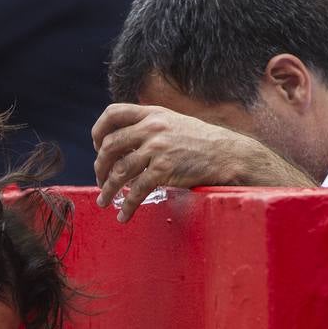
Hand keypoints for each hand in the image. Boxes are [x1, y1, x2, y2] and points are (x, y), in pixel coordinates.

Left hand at [91, 103, 314, 220]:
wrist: (229, 155)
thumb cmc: (202, 143)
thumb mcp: (175, 124)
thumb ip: (151, 127)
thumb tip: (125, 142)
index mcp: (152, 113)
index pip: (112, 113)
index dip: (99, 131)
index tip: (98, 147)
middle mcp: (152, 127)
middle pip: (110, 146)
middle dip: (100, 167)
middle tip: (100, 181)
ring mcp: (157, 148)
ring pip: (119, 171)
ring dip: (107, 189)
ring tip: (103, 201)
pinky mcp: (164, 169)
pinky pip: (136, 190)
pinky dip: (126, 205)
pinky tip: (123, 215)